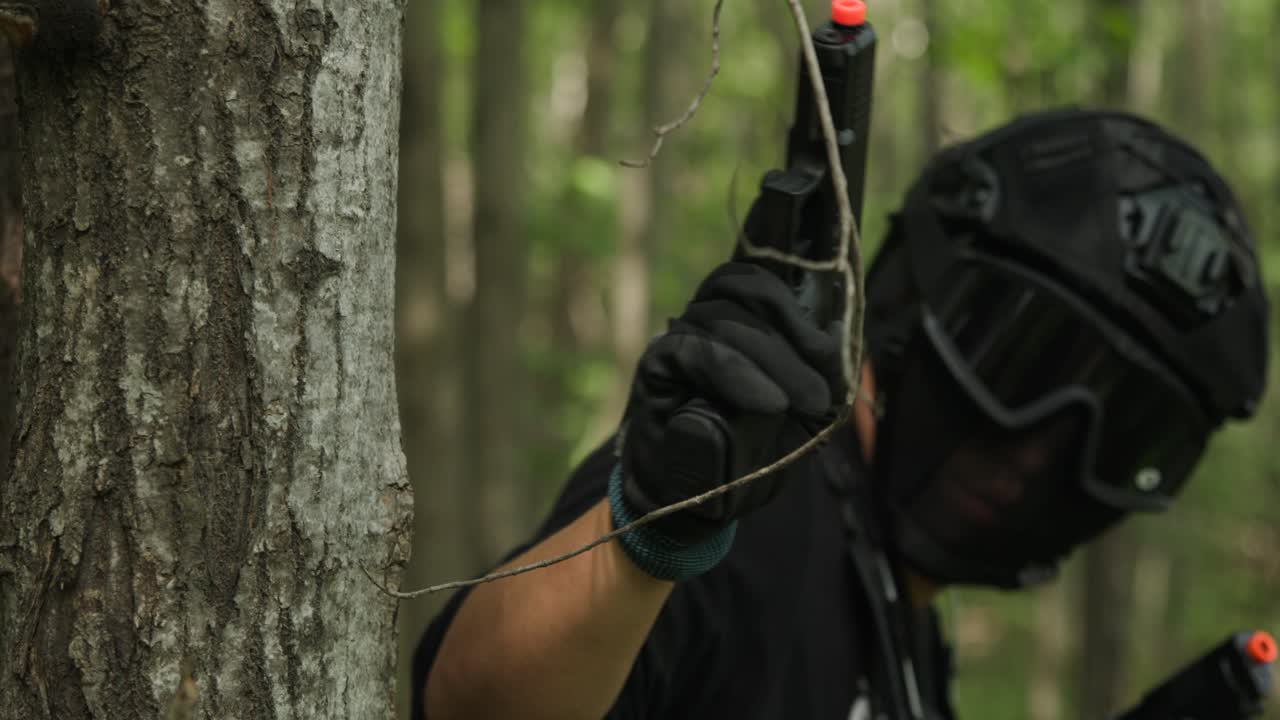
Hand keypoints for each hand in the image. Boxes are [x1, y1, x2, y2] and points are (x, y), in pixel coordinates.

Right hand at [619, 262, 845, 541]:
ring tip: (795, 404)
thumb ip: (817, 375)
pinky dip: (735, 373)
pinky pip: (694, 351)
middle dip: (794, 337)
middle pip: (746, 289)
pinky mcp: (656, 367)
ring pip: (722, 316)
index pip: (762, 284)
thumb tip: (836, 330)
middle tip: (819, 394)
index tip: (830, 356)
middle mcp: (703, 322)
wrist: (694, 503)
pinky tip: (765, 403)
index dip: (798, 310)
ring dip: (770, 358)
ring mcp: (677, 340)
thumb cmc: (744, 456)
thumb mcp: (796, 418)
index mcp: (738, 323)